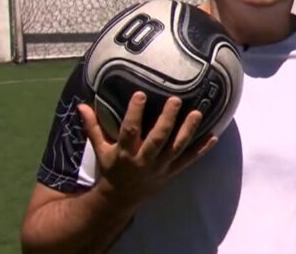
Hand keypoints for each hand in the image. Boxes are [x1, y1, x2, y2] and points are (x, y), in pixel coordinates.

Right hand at [77, 92, 217, 201]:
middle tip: (176, 99)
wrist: (121, 199)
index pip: (130, 130)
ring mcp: (161, 167)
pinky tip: (214, 136)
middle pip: (158, 139)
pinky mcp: (172, 172)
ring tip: (198, 112)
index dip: (134, 112)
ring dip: (188, 131)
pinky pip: (189, 160)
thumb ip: (93, 126)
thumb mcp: (100, 149)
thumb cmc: (111, 168)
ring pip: (177, 148)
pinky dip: (202, 149)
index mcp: (125, 152)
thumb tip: (81, 104)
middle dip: (167, 120)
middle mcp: (144, 160)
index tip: (141, 94)